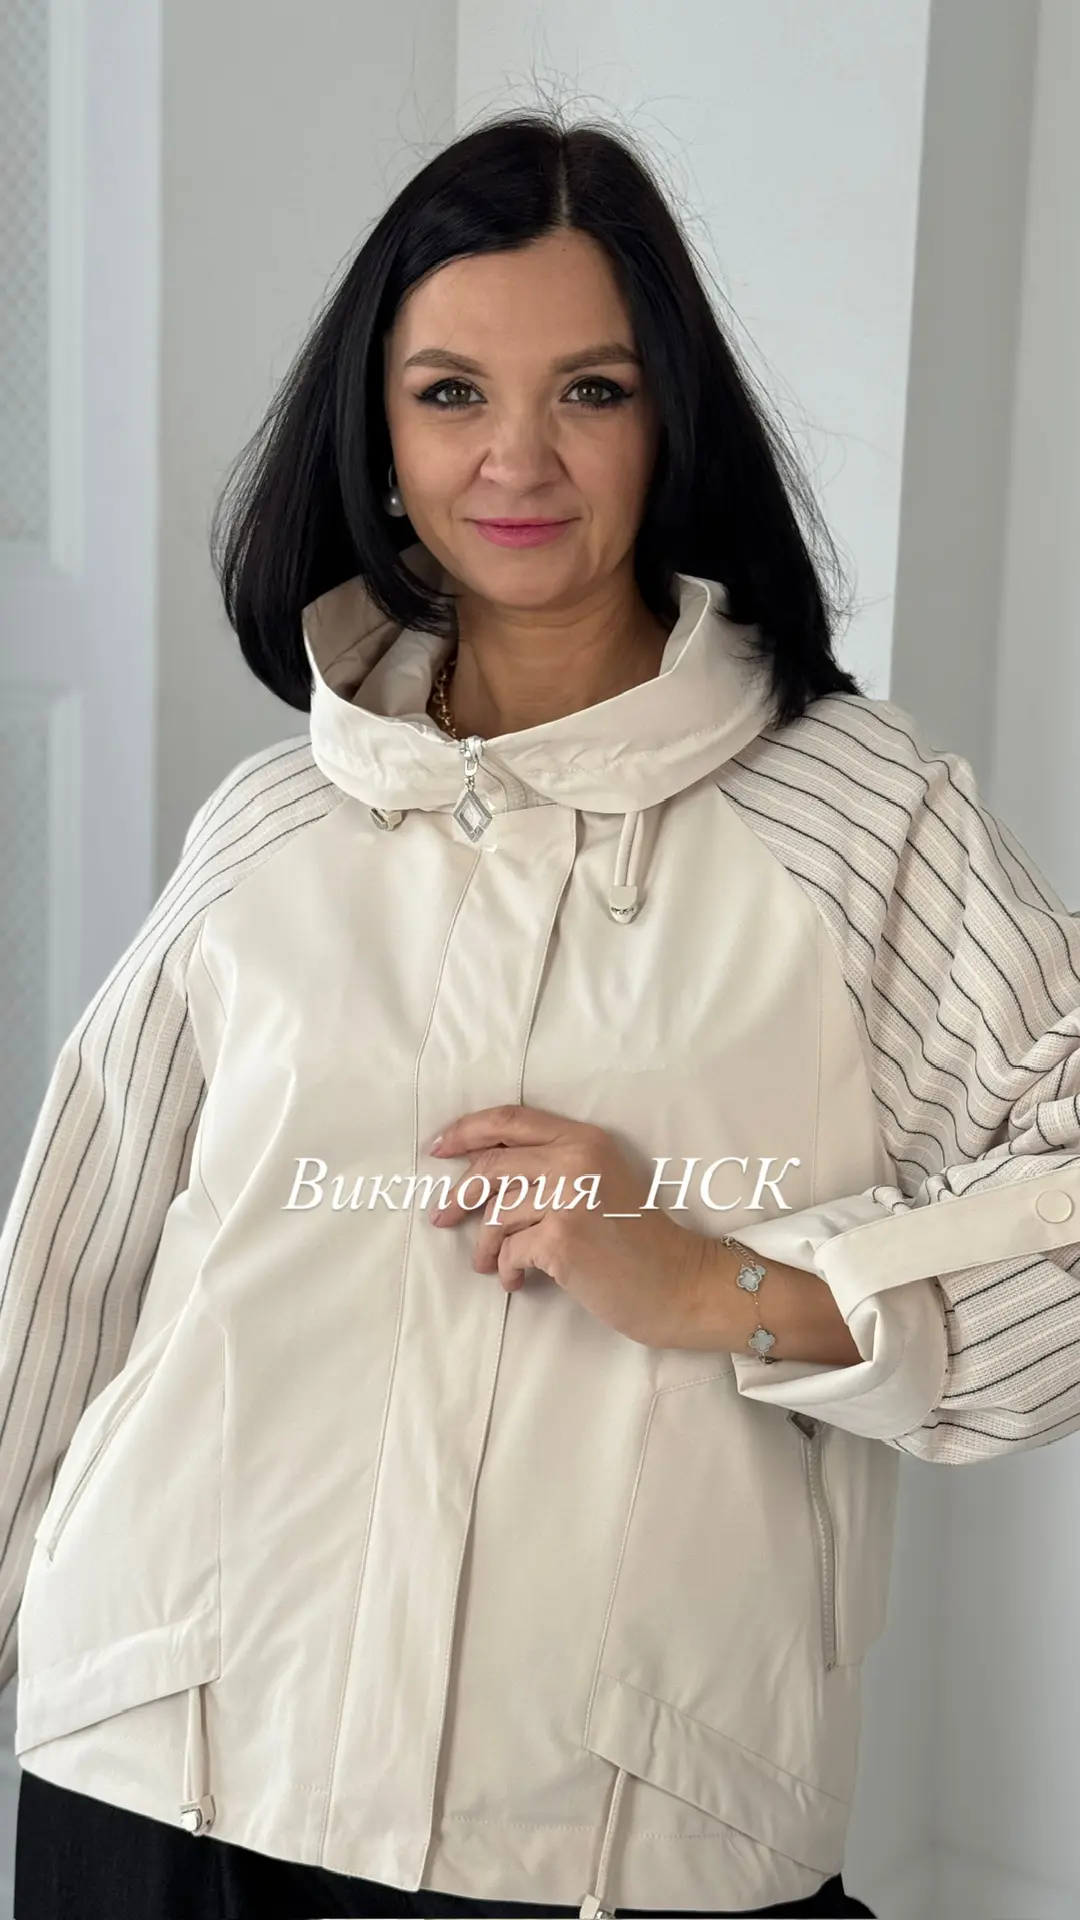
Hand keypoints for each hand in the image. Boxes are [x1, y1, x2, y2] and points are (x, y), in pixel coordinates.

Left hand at [426, 1102, 712, 1347]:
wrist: (678, 1283)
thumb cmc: (637, 1238)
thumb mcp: (600, 1182)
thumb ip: (551, 1166)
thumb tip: (483, 1173)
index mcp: (584, 1138)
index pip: (510, 1118)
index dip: (467, 1129)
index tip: (439, 1147)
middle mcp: (576, 1160)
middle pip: (492, 1166)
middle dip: (460, 1194)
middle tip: (443, 1217)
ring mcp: (568, 1199)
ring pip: (496, 1215)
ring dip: (485, 1245)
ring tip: (491, 1264)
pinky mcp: (561, 1239)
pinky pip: (509, 1251)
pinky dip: (506, 1270)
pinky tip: (517, 1281)